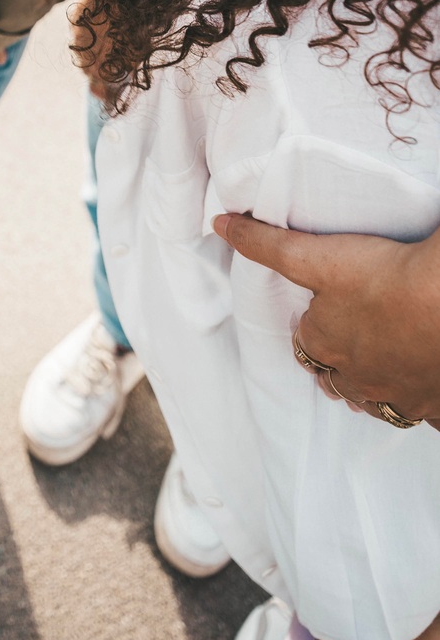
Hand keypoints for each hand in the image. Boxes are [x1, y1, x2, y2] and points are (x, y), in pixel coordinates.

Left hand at [213, 214, 439, 426]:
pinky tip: (420, 393)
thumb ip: (265, 243)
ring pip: (377, 403)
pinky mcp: (433, 403)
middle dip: (335, 368)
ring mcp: (398, 396)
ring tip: (374, 376)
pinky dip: (417, 405)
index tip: (316, 321)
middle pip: (336, 381)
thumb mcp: (313, 255)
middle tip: (342, 353)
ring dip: (371, 391)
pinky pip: (422, 415)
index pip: (304, 346)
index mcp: (323, 346)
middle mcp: (356, 379)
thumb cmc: (382, 276)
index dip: (308, 332)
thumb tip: (221, 223)